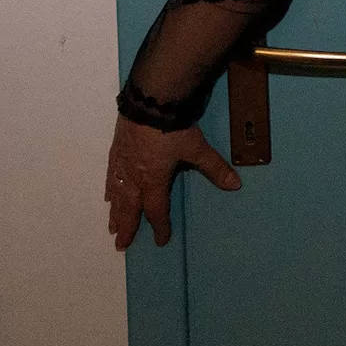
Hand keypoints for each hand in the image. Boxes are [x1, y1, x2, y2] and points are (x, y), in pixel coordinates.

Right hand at [104, 114, 241, 249]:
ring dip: (116, 212)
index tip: (161, 240)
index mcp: (154, 180)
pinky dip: (111, 187)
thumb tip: (236, 185)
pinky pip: (111, 175)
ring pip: (117, 194)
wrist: (150, 100)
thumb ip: (215, 168)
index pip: (157, 210)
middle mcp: (134, 176)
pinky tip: (109, 194)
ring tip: (112, 227)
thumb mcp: (197, 148)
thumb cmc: (173, 127)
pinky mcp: (116, 149)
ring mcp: (122, 162)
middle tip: (121, 245)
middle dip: (127, 227)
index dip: (160, 226)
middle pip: (129, 208)